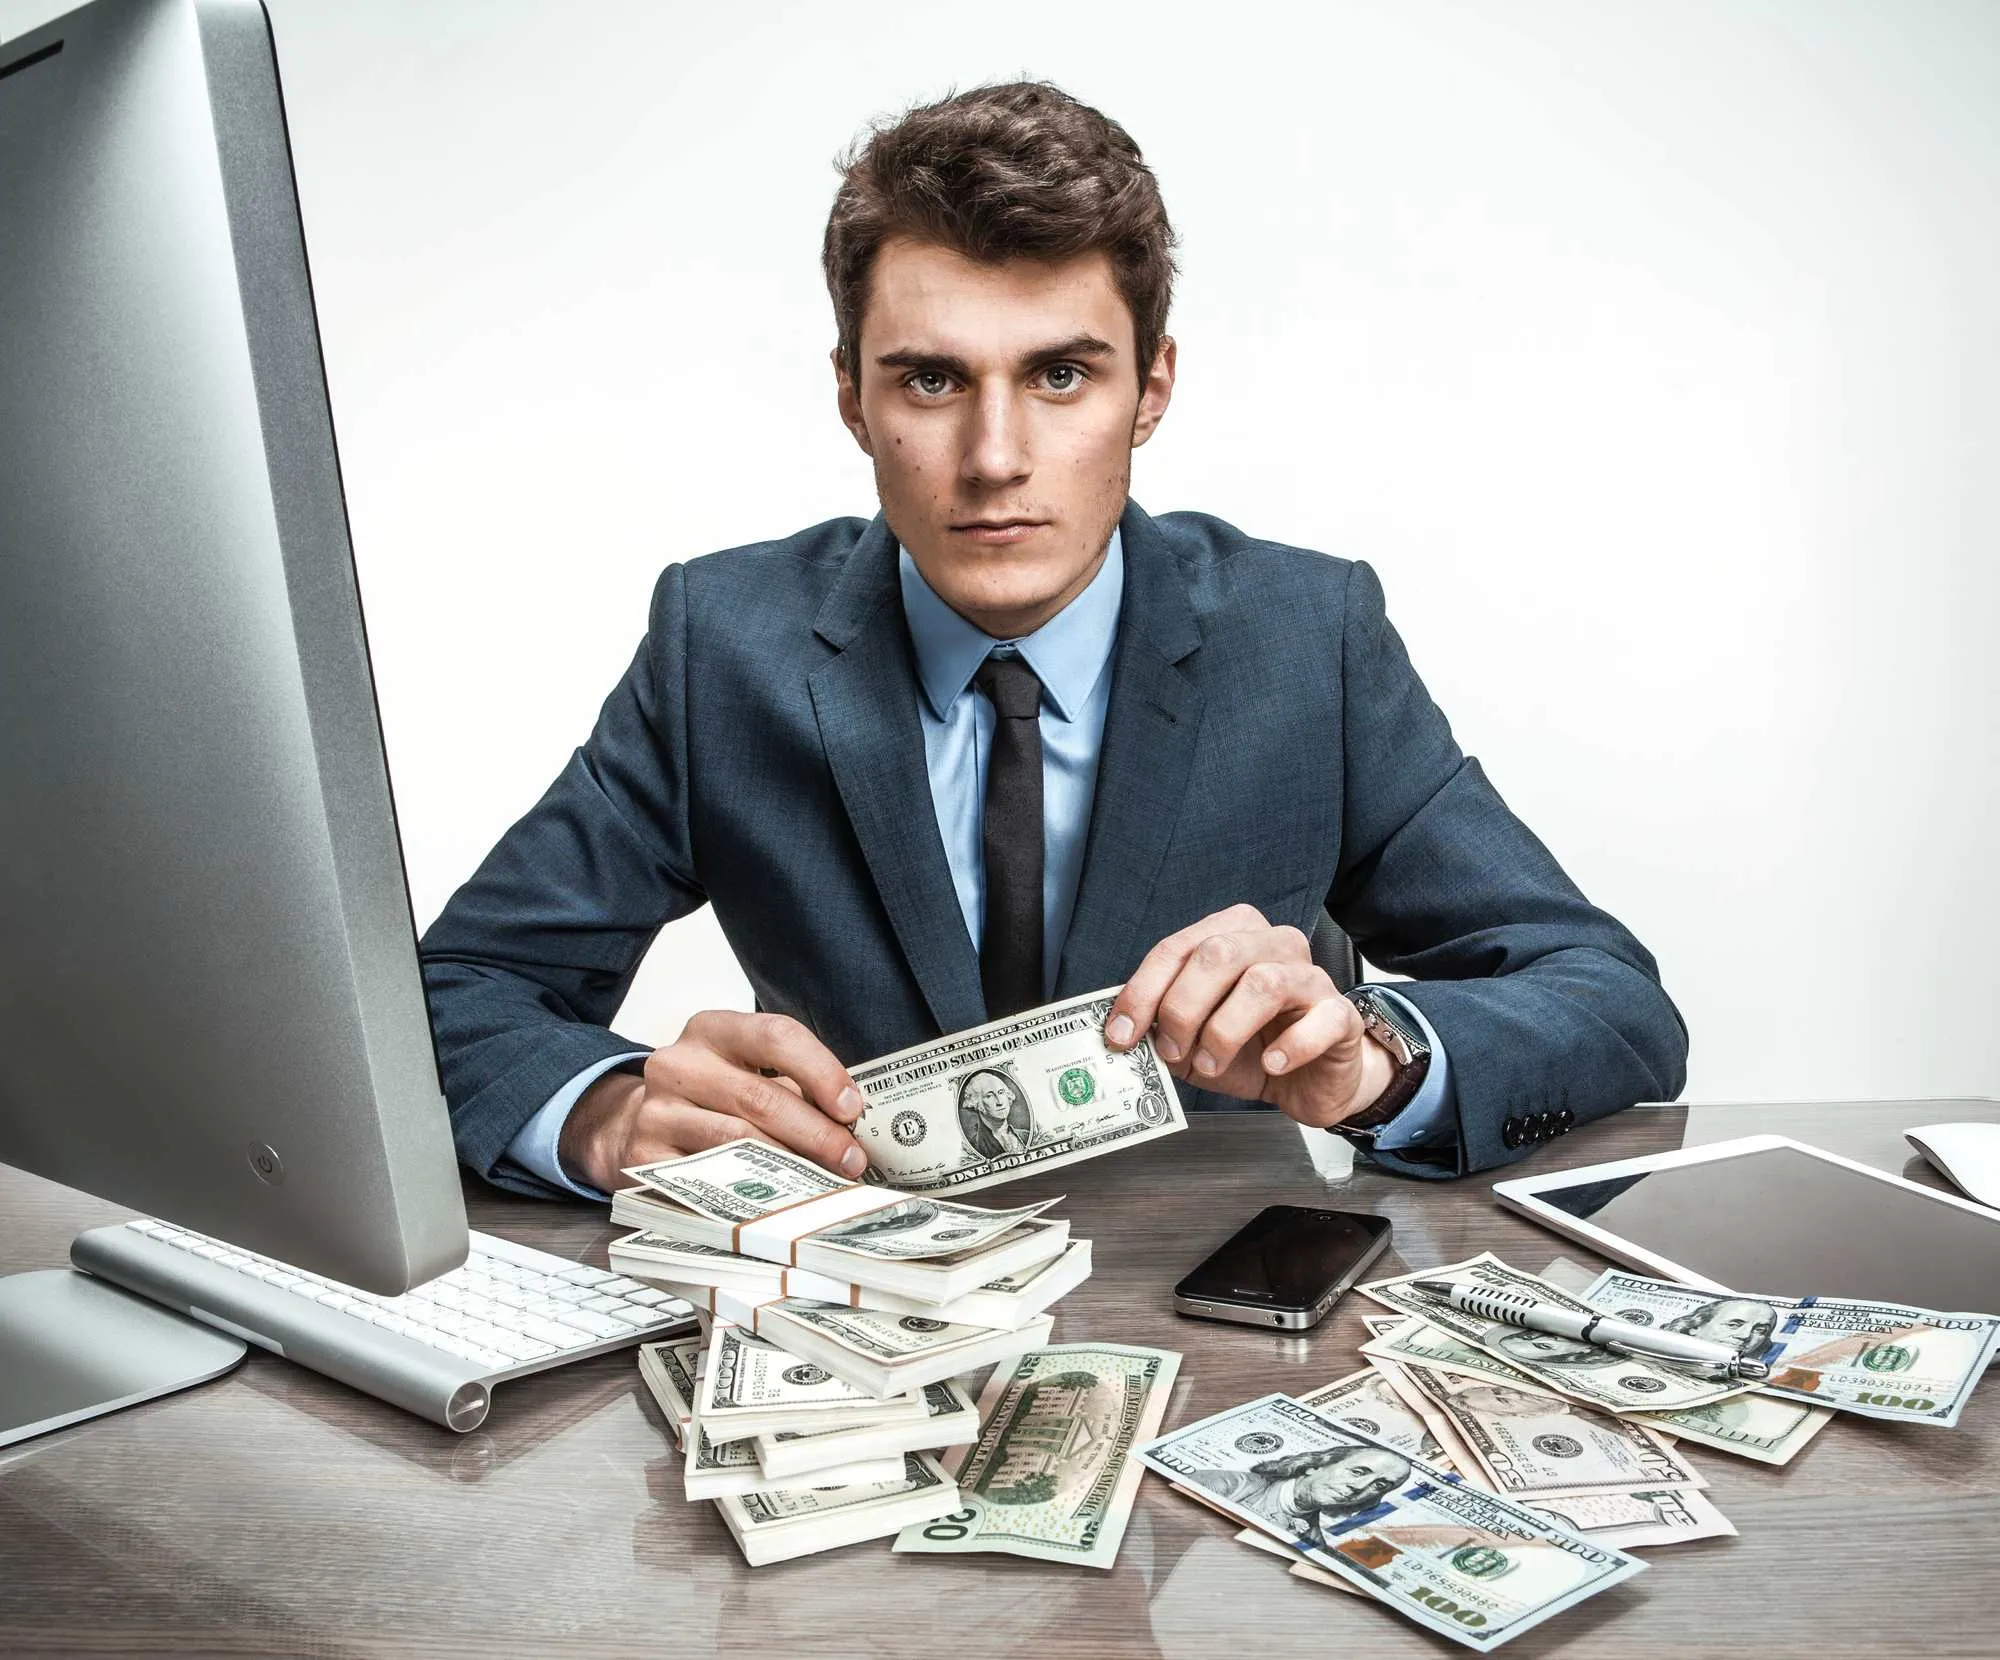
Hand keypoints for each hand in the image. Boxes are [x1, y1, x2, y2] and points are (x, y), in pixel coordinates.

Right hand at [557, 1010, 868, 1192]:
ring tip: (827, 1183)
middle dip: (817, 1132)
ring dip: (791, 1166)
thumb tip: (852, 1124)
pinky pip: (707, 1180)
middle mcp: (678, 1064)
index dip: (821, 1071)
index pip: (775, 1035)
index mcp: (711, 1030)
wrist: (633, 1125)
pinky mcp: (644, 1158)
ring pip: (736, 1141)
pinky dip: (750, 1193)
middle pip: (760, 1096)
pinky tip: (780, 1202)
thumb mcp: (744, 1073)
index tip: (853, 1108)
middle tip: (851, 1160)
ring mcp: (655, 1112)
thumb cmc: (710, 1099)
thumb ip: (791, 1087)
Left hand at [1099, 903, 1394, 1128]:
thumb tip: (1123, 1032)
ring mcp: (1311, 977)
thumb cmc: (1252, 1050)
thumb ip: (1162, 1027)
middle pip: (1218, 954)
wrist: (1311, 1081)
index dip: (1143, 991)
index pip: (1177, 948)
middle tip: (1172, 1051)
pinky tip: (1272, 1064)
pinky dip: (1289, 1047)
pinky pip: (1319, 1020)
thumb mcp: (1194, 1039)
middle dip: (1183, 1007)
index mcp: (1231, 936)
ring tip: (1212, 1064)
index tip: (1121, 1033)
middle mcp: (1273, 945)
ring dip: (1225, 1031)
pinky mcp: (1340, 1015)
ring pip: (1264, 982)